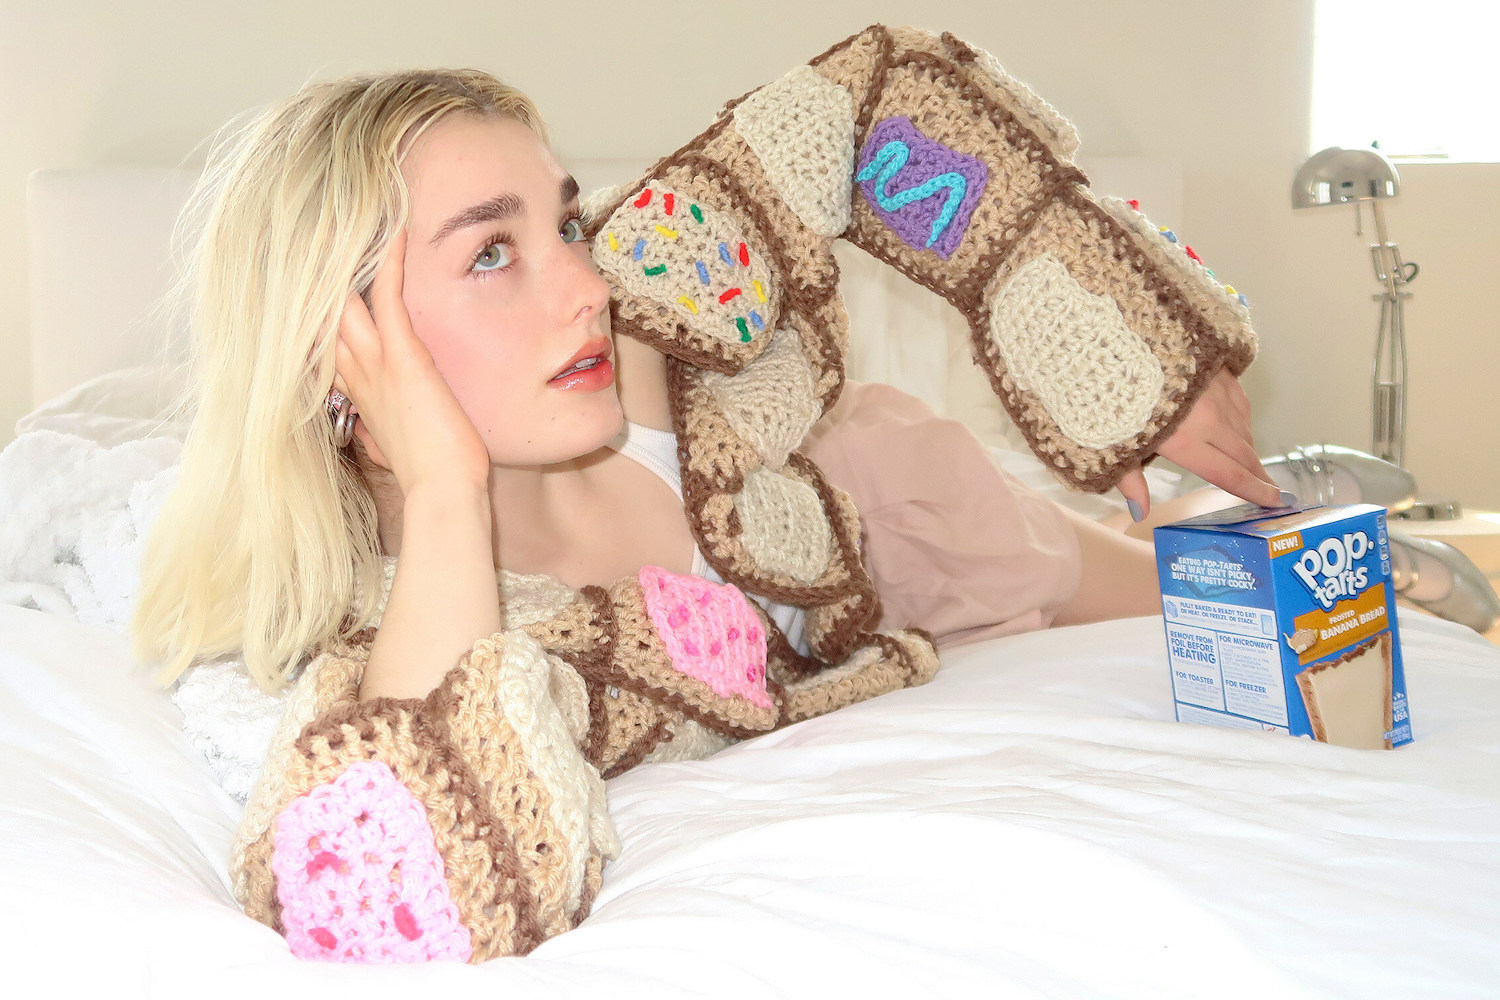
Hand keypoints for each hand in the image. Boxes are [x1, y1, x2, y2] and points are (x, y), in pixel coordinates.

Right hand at [333, 230, 490, 494]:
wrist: (441, 491)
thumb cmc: (428, 474)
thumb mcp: (393, 447)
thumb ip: (378, 431)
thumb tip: (372, 434)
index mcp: (355, 390)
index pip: (321, 339)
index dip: (312, 310)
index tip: (305, 282)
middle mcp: (354, 372)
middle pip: (320, 312)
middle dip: (313, 275)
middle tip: (309, 232)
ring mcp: (374, 362)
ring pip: (343, 299)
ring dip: (345, 259)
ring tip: (345, 216)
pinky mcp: (402, 356)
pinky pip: (388, 297)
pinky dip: (391, 261)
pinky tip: (395, 228)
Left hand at [1115, 368, 1280, 519]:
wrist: (1118, 346)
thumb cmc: (1111, 397)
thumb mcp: (1114, 443)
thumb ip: (1130, 480)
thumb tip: (1138, 513)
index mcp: (1185, 441)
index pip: (1229, 474)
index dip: (1255, 491)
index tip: (1277, 502)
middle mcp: (1210, 419)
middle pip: (1244, 455)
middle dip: (1259, 476)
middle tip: (1272, 492)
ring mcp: (1218, 393)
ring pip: (1244, 429)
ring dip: (1247, 449)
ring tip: (1248, 463)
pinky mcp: (1220, 372)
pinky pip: (1240, 405)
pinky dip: (1241, 422)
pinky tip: (1234, 428)